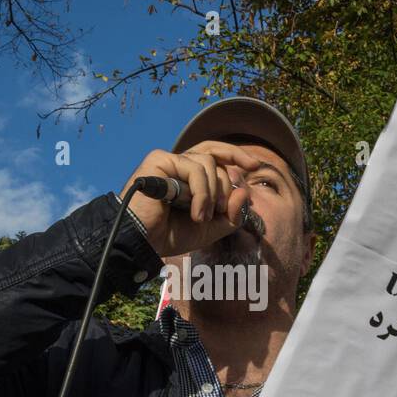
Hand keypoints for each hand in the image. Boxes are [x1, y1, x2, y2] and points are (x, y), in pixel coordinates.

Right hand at [120, 140, 259, 257]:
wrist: (142, 241)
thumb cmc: (169, 235)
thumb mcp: (210, 229)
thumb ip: (231, 214)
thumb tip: (245, 192)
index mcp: (190, 175)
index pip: (217, 154)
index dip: (236, 155)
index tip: (254, 166)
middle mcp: (179, 164)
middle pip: (216, 156)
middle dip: (226, 185)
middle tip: (221, 210)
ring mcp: (169, 160)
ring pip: (208, 163)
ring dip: (212, 193)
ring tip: (201, 217)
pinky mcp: (159, 160)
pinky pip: (194, 168)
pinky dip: (202, 192)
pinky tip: (195, 212)